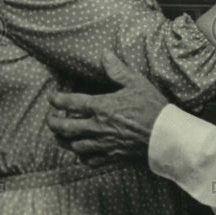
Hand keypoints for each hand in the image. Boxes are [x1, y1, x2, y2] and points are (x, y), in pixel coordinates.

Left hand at [47, 51, 168, 166]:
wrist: (165, 136)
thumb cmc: (152, 107)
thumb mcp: (136, 83)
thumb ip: (117, 70)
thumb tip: (104, 54)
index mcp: (101, 107)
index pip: (71, 103)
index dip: (57, 100)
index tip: (52, 97)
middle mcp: (97, 127)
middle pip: (65, 128)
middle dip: (53, 123)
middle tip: (50, 119)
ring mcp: (103, 144)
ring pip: (73, 145)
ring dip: (64, 140)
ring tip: (60, 136)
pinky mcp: (111, 157)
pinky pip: (89, 160)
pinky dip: (82, 156)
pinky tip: (82, 152)